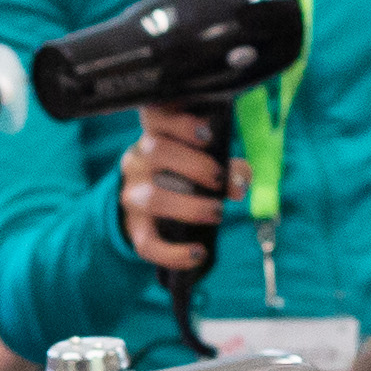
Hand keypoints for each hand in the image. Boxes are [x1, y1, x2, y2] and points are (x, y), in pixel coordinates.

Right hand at [117, 108, 230, 278]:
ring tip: (217, 213)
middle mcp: (137, 161)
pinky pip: (148, 243)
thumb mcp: (202, 164)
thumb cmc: (182, 178)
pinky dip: (175, 253)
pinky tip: (198, 254)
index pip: (155, 116)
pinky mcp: (133, 228)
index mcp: (155, 137)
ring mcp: (132, 195)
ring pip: (153, 197)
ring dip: (191, 207)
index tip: (208, 134)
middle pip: (157, 151)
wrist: (145, 210)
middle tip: (220, 181)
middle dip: (195, 165)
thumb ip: (228, 167)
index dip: (181, 123)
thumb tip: (238, 183)